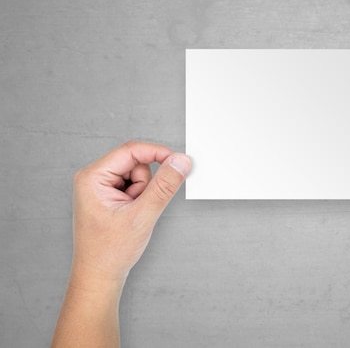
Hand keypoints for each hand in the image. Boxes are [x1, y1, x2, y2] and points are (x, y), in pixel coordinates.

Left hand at [70, 140, 191, 284]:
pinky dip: (141, 200)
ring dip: (144, 194)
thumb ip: (164, 186)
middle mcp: (94, 178)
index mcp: (92, 177)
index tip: (178, 161)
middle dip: (147, 185)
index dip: (158, 153)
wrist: (99, 276)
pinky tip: (132, 217)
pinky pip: (136, 187)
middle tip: (140, 208)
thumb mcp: (142, 216)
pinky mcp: (109, 196)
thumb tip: (179, 162)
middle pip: (136, 163)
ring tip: (134, 216)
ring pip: (138, 176)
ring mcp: (101, 188)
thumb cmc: (109, 251)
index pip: (131, 151)